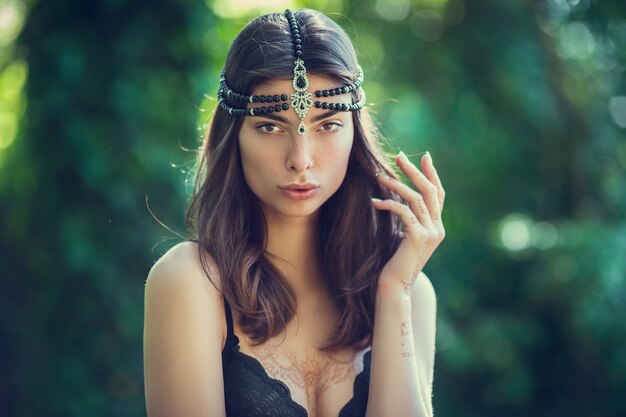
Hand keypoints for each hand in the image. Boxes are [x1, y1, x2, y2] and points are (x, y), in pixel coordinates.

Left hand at [372, 151, 445, 294]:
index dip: (432, 174)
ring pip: (416, 198)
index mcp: (437, 227)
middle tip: (399, 156)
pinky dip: (388, 203)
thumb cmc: (393, 262)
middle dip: (414, 171)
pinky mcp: (417, 237)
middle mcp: (438, 228)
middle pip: (430, 190)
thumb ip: (408, 219)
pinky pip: (403, 212)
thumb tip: (398, 199)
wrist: (394, 286)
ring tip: (378, 176)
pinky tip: (374, 202)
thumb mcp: (404, 236)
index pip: (438, 193)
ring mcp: (430, 233)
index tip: (424, 156)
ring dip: (395, 184)